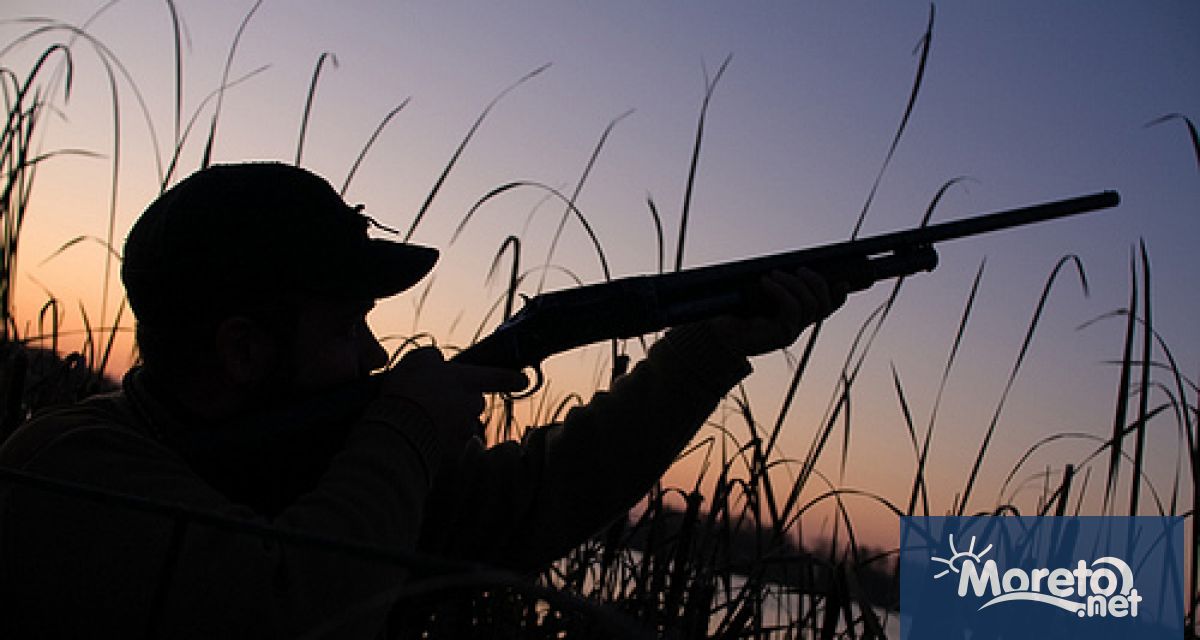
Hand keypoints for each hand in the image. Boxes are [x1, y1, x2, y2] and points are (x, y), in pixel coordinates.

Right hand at [377, 346, 527, 454]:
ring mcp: (465, 429)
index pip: (499, 377)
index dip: (513, 378)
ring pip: (463, 424)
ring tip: (422, 419)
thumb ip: (433, 357)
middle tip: (434, 402)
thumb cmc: (407, 391)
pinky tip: (422, 435)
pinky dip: (440, 441)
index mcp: (466, 380)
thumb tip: (437, 360)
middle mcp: (472, 404)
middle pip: (475, 402)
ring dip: (449, 422)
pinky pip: (452, 444)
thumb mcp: (416, 360)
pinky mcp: (455, 450)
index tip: (523, 380)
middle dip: (460, 403)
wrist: (397, 429)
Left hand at [703, 268, 846, 357]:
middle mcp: (797, 326)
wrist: (716, 333)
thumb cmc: (734, 311)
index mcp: (795, 315)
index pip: (827, 307)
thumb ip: (775, 283)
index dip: (839, 295)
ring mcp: (790, 332)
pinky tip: (766, 283)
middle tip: (800, 269)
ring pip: (810, 306)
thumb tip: (784, 264)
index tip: (844, 281)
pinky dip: (781, 291)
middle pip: (824, 305)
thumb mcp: (756, 293)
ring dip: (795, 284)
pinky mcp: (780, 336)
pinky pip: (791, 310)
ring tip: (774, 274)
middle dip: (817, 283)